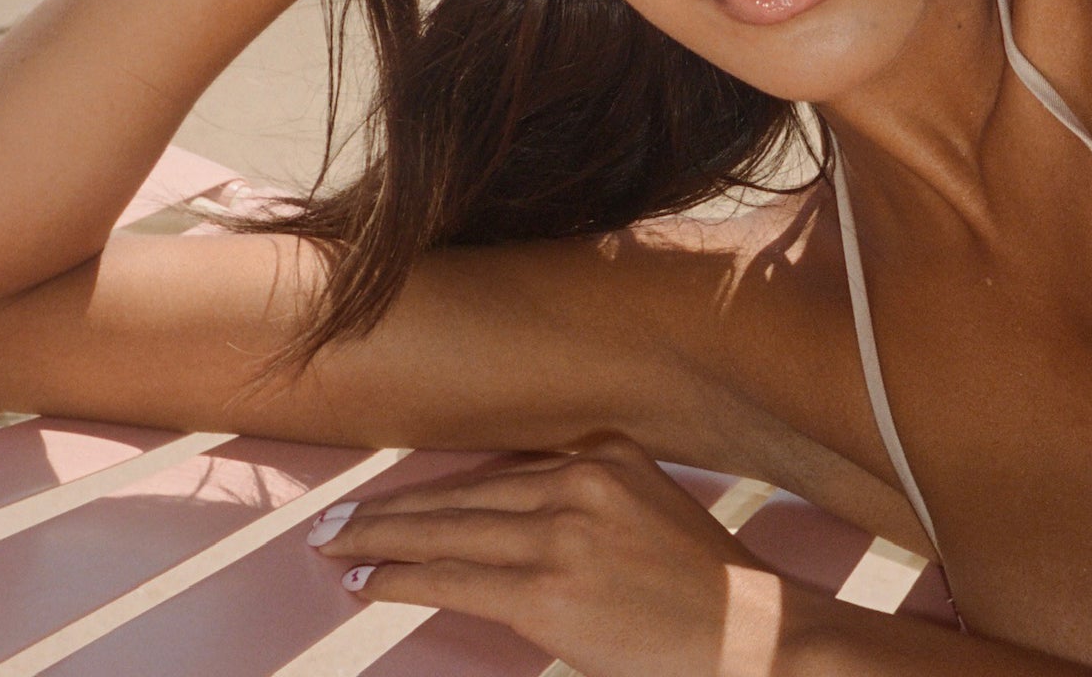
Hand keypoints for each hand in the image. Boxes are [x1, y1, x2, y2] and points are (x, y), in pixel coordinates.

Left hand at [307, 433, 807, 676]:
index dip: (436, 489)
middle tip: (338, 522)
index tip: (393, 500)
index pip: (498, 471)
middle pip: (464, 492)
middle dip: (393, 510)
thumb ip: (586, 504)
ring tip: (337, 547)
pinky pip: (456, 577)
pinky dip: (404, 578)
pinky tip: (369, 581)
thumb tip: (506, 524)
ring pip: (449, 529)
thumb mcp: (649, 514)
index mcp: (606, 453)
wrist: (755, 638)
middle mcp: (581, 478)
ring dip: (383, 540)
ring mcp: (564, 531)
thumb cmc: (707, 593)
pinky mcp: (550, 589)